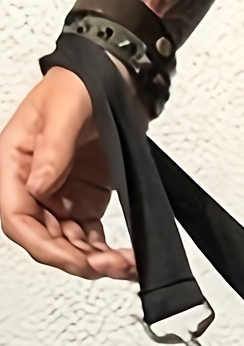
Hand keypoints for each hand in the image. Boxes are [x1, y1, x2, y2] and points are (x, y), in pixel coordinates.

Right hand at [0, 65, 138, 278]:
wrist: (113, 81)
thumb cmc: (79, 85)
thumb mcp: (65, 109)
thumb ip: (53, 149)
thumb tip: (40, 185)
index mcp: (15, 162)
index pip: (16, 217)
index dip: (42, 244)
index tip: (72, 256)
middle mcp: (34, 184)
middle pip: (44, 239)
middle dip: (75, 259)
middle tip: (108, 265)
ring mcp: (59, 197)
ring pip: (69, 245)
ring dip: (95, 261)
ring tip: (125, 263)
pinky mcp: (84, 203)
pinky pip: (90, 239)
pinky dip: (106, 253)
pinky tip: (125, 259)